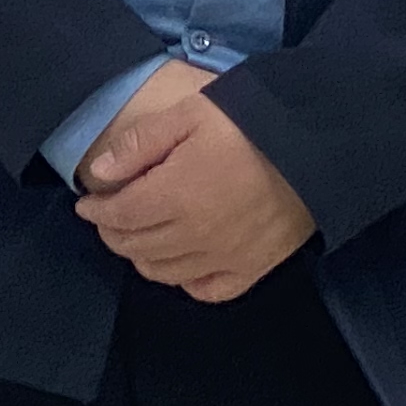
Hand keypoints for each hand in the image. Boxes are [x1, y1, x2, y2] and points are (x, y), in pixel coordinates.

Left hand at [77, 81, 316, 302]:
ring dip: (141, 256)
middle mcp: (196, 235)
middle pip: (136, 246)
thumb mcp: (189, 114)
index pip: (119, 216)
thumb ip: (140, 144)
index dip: (96, 211)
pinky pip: (208, 290)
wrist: (318, 145)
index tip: (87, 202)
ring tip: (137, 236)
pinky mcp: (254, 268)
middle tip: (108, 217)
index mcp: (175, 196)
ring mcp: (226, 256)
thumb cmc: (250, 122)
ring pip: (164, 271)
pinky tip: (180, 263)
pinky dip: (186, 281)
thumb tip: (100, 173)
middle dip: (113, 232)